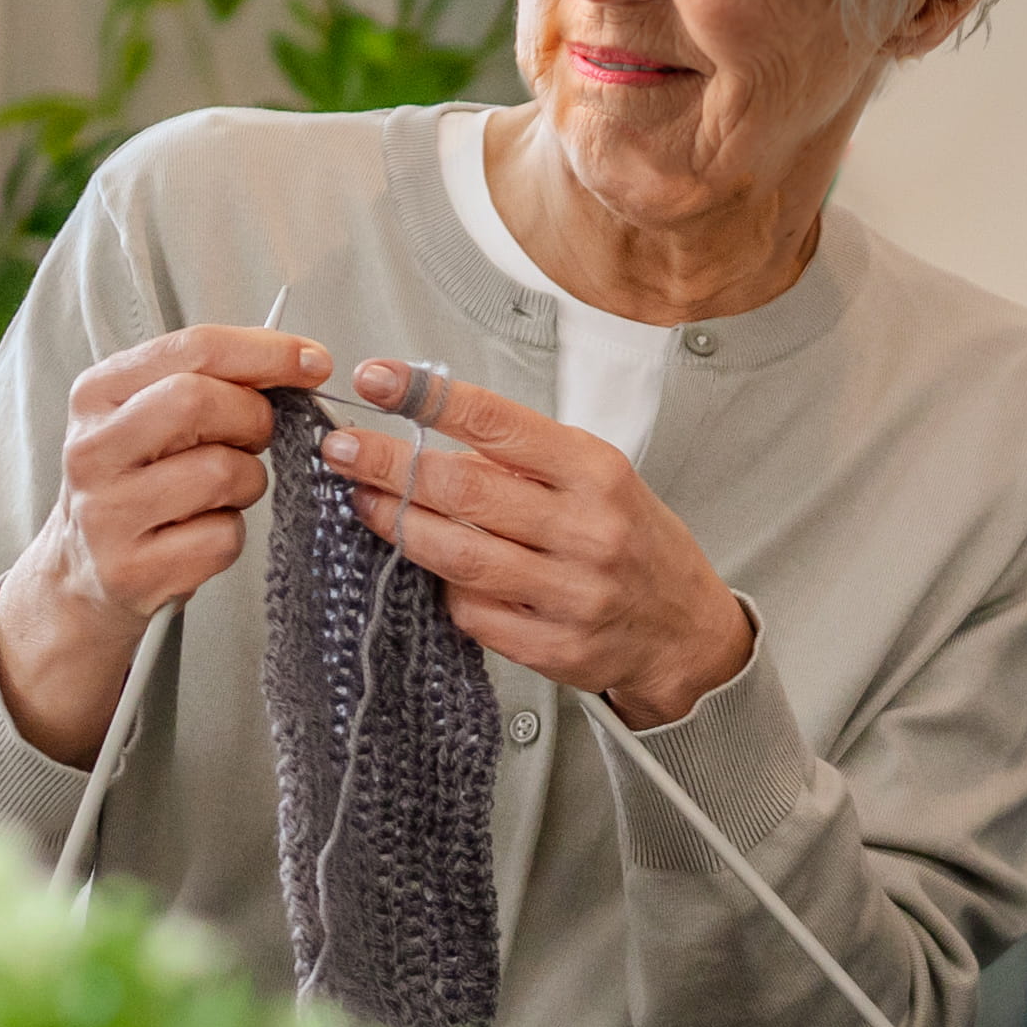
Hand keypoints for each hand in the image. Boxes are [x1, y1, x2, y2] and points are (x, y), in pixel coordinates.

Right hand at [0, 322, 333, 763]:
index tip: (312, 362)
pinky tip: (201, 532)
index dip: (266, 352)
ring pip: (222, 473)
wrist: (83, 570)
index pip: (194, 349)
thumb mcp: (155, 414)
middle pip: (200, 402)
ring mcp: (106, 513)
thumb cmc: (139, 479)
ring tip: (222, 491)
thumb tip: (302, 362)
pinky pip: (223, 537)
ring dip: (248, 482)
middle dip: (253, 417)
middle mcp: (92, 449)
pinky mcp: (131, 571)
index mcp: (97, 394)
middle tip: (258, 436)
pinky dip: (230, 533)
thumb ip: (215, 379)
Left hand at [317, 359, 753, 732]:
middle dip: (389, 464)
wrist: (684, 630)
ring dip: (396, 525)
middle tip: (341, 448)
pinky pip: (472, 613)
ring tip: (360, 502)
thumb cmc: (632, 541)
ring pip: (458, 555)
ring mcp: (571, 593)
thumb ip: (524, 461)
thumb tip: (429, 434)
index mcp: (596, 471)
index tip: (377, 379)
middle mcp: (588, 529)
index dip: (429, 398)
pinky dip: (442, 590)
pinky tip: (429, 571)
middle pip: (465, 490)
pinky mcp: (553, 647)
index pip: (499, 423)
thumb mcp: (598, 479)